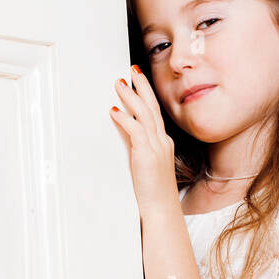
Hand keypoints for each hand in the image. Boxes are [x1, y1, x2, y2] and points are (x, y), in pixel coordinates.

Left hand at [109, 65, 177, 216]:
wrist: (161, 208)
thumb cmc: (154, 191)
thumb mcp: (145, 162)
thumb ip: (135, 142)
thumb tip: (122, 124)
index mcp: (163, 142)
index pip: (155, 112)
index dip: (146, 94)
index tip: (137, 80)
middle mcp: (162, 141)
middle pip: (152, 107)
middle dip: (142, 86)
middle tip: (132, 70)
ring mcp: (157, 147)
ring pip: (144, 114)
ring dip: (131, 97)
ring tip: (119, 83)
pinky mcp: (147, 155)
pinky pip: (136, 131)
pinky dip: (125, 119)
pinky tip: (115, 111)